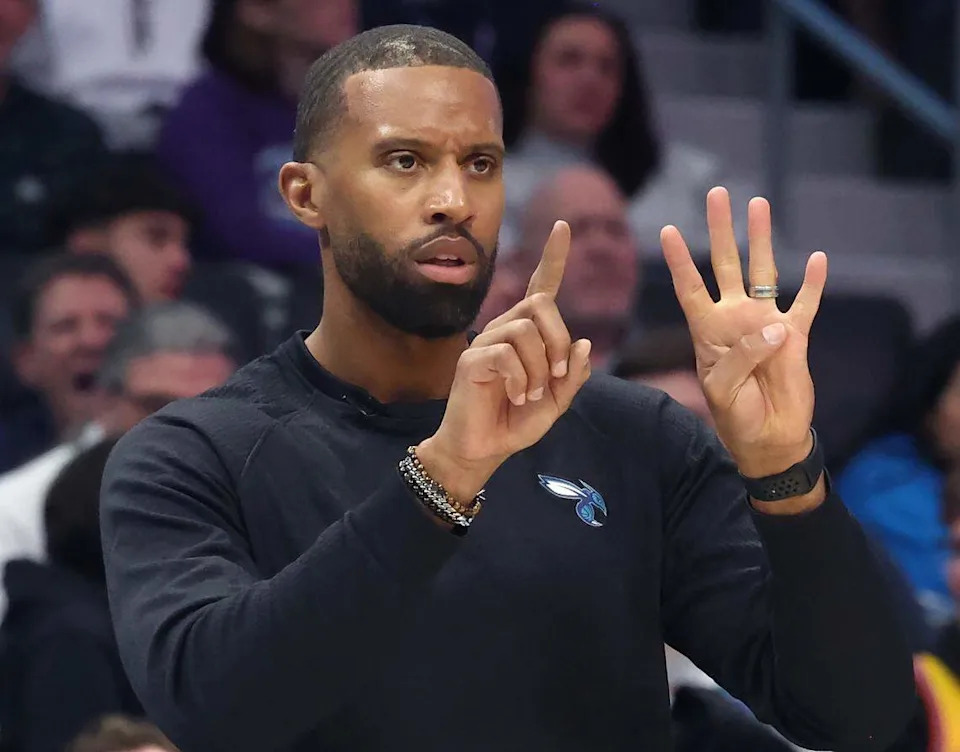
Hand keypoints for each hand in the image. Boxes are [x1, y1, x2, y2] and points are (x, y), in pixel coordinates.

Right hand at [417, 221, 592, 500]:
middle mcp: (505, 330)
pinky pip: (506, 353)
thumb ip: (572, 375)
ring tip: (533, 393)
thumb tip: (582, 343)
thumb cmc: (515, 422)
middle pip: (540, 304)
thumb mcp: (555, 401)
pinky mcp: (471, 359)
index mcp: (528, 334)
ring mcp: (485, 342)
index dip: (553, 257)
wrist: (482, 449)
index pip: (542, 287)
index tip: (562, 226)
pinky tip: (516, 396)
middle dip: (558, 340)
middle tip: (558, 376)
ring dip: (540, 366)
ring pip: (525, 329)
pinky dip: (521, 379)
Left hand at [660, 187, 827, 484]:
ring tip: (760, 204)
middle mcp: (735, 319)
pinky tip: (819, 259)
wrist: (769, 437)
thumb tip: (773, 326)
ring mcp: (766, 324)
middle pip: (726, 265)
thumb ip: (741, 358)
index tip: (667, 230)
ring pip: (764, 271)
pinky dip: (814, 283)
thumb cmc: (736, 416)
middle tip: (717, 194)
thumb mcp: (723, 391)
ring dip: (762, 240)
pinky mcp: (796, 336)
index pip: (690, 288)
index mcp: (708, 331)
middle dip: (722, 230)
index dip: (681, 261)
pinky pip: (806, 304)